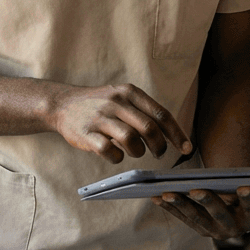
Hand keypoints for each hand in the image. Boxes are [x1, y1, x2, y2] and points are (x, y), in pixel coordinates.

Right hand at [50, 84, 192, 162]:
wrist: (62, 104)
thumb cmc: (99, 105)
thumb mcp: (122, 97)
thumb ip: (143, 111)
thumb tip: (171, 134)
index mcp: (129, 92)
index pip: (160, 114)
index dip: (177, 133)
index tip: (187, 148)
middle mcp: (116, 102)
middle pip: (149, 128)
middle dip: (159, 145)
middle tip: (158, 153)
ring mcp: (100, 117)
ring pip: (131, 139)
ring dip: (138, 151)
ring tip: (135, 151)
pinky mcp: (86, 133)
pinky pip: (109, 150)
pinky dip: (117, 157)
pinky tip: (116, 154)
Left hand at [152, 186, 249, 238]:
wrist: (240, 211)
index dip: (249, 200)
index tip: (244, 187)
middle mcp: (233, 230)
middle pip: (220, 216)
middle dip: (208, 202)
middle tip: (197, 189)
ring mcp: (213, 231)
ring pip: (196, 218)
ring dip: (181, 205)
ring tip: (167, 193)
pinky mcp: (198, 228)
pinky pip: (182, 217)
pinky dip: (169, 207)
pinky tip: (156, 196)